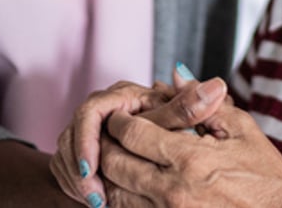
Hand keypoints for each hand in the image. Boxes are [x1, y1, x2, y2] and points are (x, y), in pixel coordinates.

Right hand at [50, 70, 227, 206]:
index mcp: (122, 96)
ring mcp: (86, 128)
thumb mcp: (181, 121)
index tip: (93, 167)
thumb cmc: (173, 129)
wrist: (161, 147)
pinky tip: (93, 200)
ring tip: (96, 200)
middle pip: (73, 133)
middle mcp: (101, 108)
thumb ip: (191, 108)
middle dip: (80, 166)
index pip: (92, 112)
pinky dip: (75, 183)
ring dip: (77, 179)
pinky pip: (65, 165)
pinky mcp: (78, 147)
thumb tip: (216, 86)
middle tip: (94, 194)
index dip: (88, 140)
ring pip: (66, 152)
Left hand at [98, 98, 281, 207]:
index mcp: (190, 158)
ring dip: (111, 174)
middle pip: (116, 163)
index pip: (133, 134)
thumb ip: (204, 102)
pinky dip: (124, 198)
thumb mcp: (241, 130)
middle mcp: (172, 190)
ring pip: (116, 193)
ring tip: (119, 158)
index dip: (120, 120)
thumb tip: (176, 74)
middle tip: (112, 134)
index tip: (122, 114)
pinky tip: (132, 186)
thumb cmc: (265, 175)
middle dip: (108, 145)